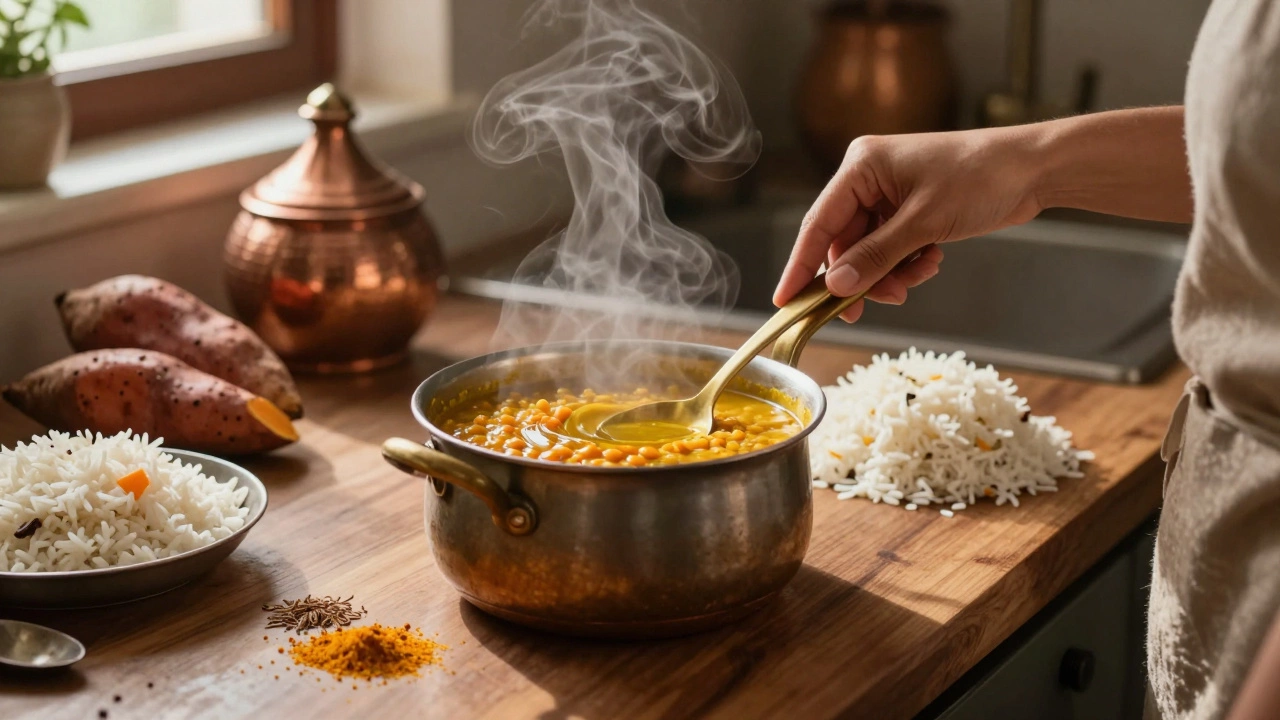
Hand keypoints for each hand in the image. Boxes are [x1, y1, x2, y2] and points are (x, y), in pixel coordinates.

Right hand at [774, 127, 1044, 321]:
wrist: (1035, 169)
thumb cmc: (981, 177)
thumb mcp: (924, 222)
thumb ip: (876, 256)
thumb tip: (837, 286)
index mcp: (862, 165)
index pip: (819, 223)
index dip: (800, 265)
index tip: (785, 300)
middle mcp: (869, 177)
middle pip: (844, 243)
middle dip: (862, 276)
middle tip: (874, 306)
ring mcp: (890, 194)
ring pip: (870, 250)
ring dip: (889, 273)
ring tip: (916, 279)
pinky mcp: (910, 209)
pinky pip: (892, 247)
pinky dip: (907, 263)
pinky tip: (930, 261)